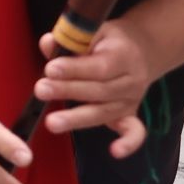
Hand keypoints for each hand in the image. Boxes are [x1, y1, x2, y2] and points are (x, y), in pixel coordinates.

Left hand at [33, 21, 153, 157]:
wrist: (142, 50)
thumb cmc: (108, 41)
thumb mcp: (93, 31)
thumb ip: (70, 37)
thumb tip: (47, 43)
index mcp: (124, 55)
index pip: (99, 66)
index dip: (74, 68)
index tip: (50, 69)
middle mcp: (131, 81)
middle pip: (99, 90)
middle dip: (68, 91)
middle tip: (41, 90)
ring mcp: (131, 100)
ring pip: (104, 112)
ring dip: (78, 118)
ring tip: (52, 122)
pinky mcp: (131, 115)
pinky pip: (134, 132)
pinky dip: (129, 143)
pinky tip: (115, 152)